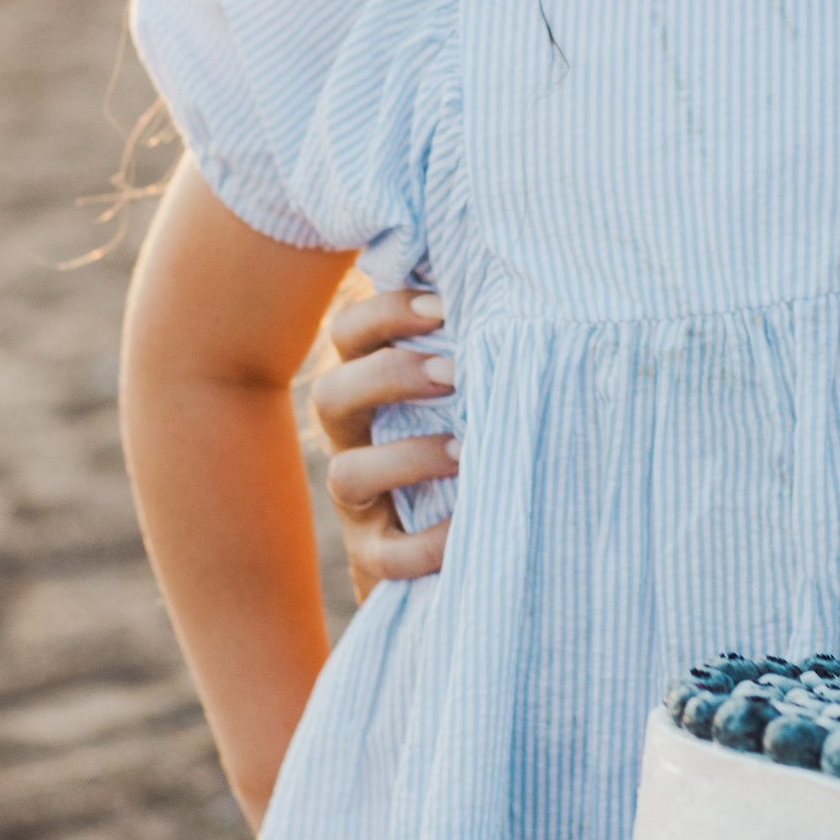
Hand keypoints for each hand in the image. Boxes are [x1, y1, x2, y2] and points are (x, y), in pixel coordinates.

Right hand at [312, 286, 455, 597]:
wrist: (464, 552)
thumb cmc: (474, 444)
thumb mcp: (465, 392)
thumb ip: (470, 346)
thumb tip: (508, 281)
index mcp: (370, 388)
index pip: (349, 335)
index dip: (385, 314)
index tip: (442, 308)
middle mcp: (353, 440)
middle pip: (331, 394)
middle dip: (390, 377)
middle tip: (454, 373)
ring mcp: (358, 503)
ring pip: (346, 474)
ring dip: (407, 458)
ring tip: (465, 451)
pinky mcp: (375, 558)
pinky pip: (386, 554)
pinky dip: (428, 542)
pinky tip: (469, 522)